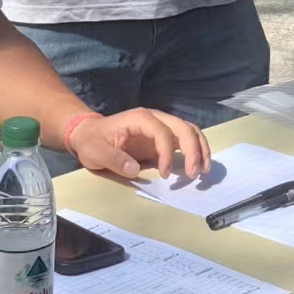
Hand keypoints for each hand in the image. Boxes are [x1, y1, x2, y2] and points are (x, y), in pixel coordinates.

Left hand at [68, 107, 213, 182]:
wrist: (90, 134)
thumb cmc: (93, 141)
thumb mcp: (96, 152)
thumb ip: (114, 159)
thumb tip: (135, 170)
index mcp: (140, 119)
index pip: (162, 132)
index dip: (167, 153)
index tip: (164, 175)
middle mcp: (155, 118)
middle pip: (183, 128)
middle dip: (193, 150)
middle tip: (194, 174)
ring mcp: (162, 126)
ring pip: (190, 131)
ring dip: (200, 149)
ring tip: (203, 171)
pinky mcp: (165, 137)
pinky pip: (186, 140)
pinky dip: (196, 151)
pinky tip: (198, 167)